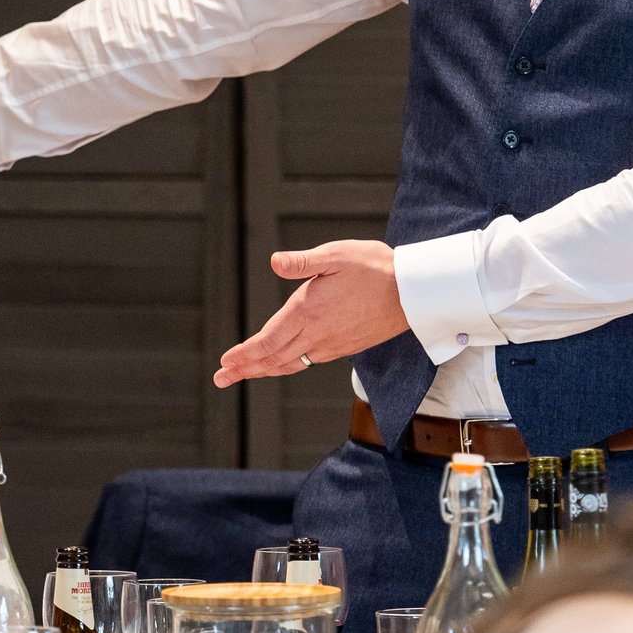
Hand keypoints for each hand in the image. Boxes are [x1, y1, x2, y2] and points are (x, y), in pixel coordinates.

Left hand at [214, 241, 408, 386]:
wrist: (413, 293)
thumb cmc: (375, 267)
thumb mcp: (337, 255)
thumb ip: (303, 261)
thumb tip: (274, 261)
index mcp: (309, 311)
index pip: (268, 341)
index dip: (244, 354)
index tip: (224, 363)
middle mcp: (317, 334)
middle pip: (274, 359)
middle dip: (245, 369)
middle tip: (220, 378)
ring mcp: (332, 345)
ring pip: (290, 364)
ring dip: (263, 370)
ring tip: (243, 374)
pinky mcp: (344, 347)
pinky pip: (308, 361)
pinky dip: (287, 365)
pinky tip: (281, 363)